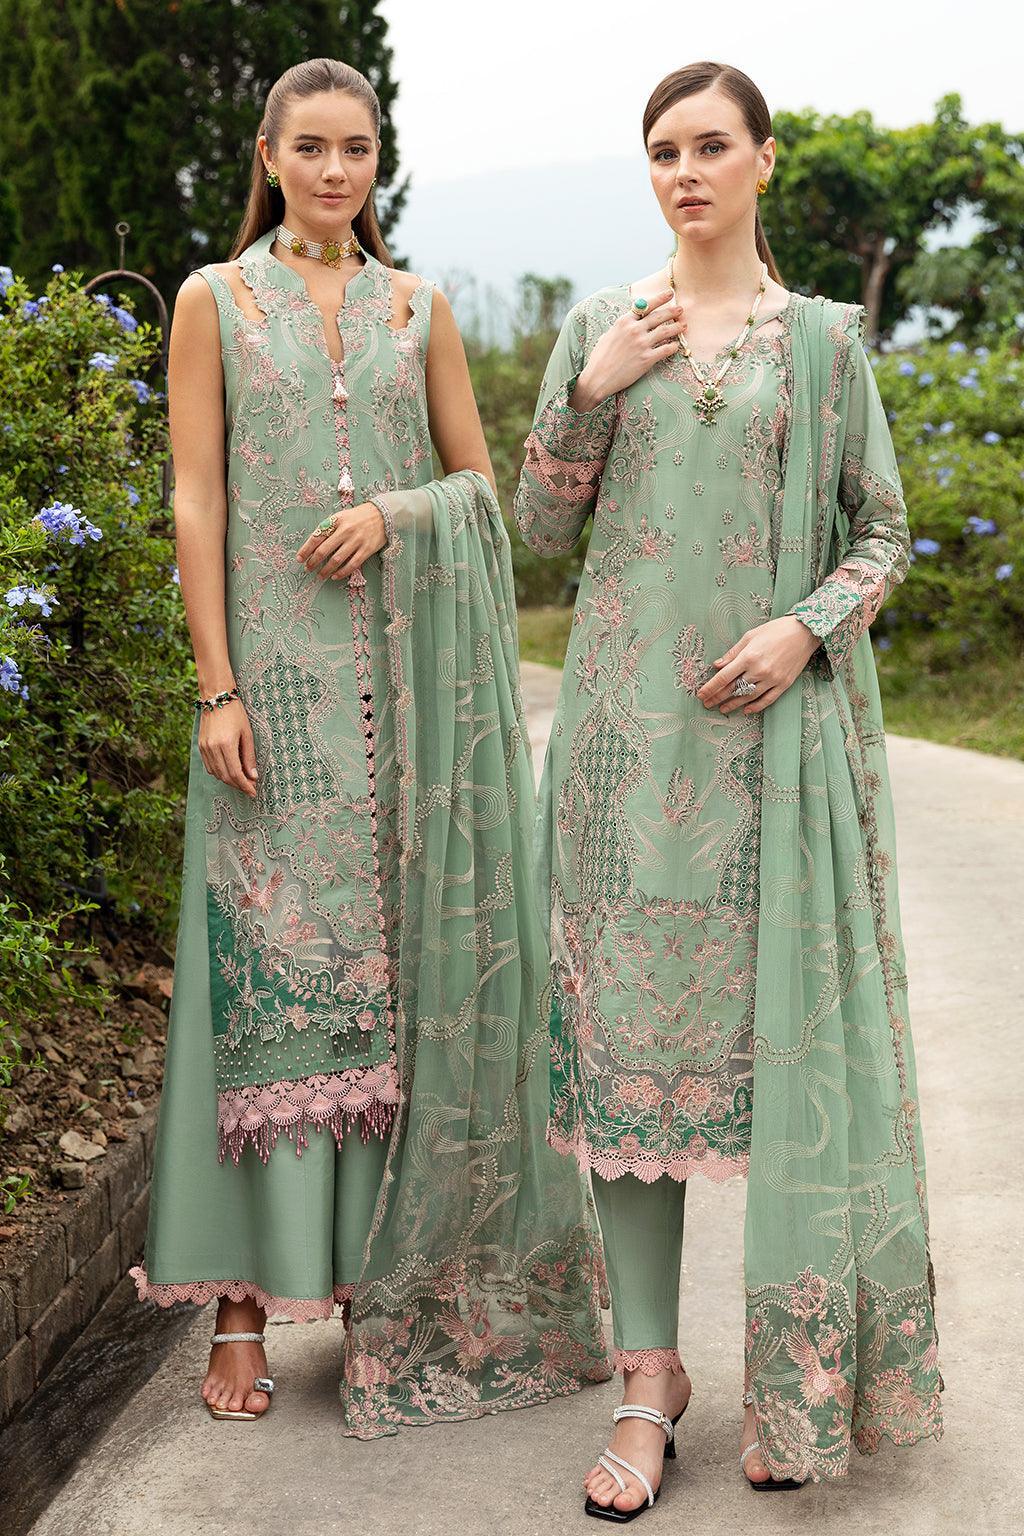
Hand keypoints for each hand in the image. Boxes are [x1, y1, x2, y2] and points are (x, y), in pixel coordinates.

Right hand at [199, 699, 258, 796]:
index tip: (253, 792)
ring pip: (216, 773)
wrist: (216, 697)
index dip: (245, 786)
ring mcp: (204, 748)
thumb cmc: (236, 714)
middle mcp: (212, 748)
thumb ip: (249, 756)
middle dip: (238, 785)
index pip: (235, 773)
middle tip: (250, 787)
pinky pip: (209, 766)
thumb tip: (253, 776)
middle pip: (225, 776)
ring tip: (241, 780)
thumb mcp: (247, 734)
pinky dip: (220, 772)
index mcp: (226, 744)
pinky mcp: (200, 746)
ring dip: (229, 780)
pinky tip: (229, 771)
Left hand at [296, 501, 385, 579]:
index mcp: (336, 521)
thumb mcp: (341, 517)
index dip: (306, 549)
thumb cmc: (358, 517)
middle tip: (308, 569)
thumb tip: (313, 545)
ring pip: (337, 559)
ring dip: (326, 570)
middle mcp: (345, 530)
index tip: (299, 558)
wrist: (382, 514)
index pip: (316, 537)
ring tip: (320, 576)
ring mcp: (357, 540)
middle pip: (324, 550)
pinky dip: (342, 572)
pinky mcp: (367, 549)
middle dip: (313, 562)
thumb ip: (329, 528)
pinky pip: (352, 564)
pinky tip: (335, 576)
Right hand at [570, 290, 685, 410]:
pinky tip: (676, 346)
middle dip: (672, 311)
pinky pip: (666, 350)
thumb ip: (621, 328)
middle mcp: (634, 330)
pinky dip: (673, 347)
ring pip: (666, 331)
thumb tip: (629, 322)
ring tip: (684, 325)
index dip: (659, 299)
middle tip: (680, 309)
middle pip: (659, 317)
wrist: (598, 378)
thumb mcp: (608, 335)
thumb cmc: (599, 358)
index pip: (646, 305)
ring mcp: (641, 344)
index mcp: (624, 322)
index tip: (670, 294)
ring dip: (677, 327)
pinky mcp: (647, 359)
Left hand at [696, 617, 820, 715]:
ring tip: (723, 709)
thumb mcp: (750, 636)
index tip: (701, 695)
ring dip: (734, 704)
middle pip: (734, 689)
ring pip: (749, 697)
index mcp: (748, 657)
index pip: (724, 677)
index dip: (710, 688)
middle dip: (718, 698)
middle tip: (707, 704)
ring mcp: (772, 679)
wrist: (804, 632)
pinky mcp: (784, 684)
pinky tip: (746, 710)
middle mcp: (759, 670)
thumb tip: (717, 666)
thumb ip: (732, 653)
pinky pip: (767, 700)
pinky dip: (756, 707)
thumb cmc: (775, 631)